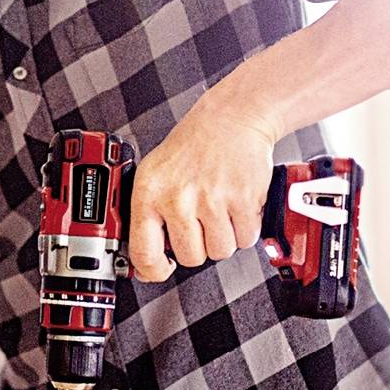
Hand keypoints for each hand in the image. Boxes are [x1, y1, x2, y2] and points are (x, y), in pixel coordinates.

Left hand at [126, 99, 276, 282]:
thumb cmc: (192, 147)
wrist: (230, 119)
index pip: (144, 253)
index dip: (153, 271)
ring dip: (223, 237)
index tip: (161, 269)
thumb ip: (148, 217)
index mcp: (149, 193)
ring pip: (220, 252)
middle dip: (198, 245)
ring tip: (219, 209)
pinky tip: (236, 205)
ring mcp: (212, 200)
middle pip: (190, 258)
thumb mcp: (154, 175)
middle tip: (200, 220)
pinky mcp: (243, 200)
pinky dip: (244, 228)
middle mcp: (178, 198)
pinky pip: (245, 239)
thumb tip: (145, 265)